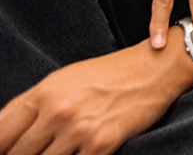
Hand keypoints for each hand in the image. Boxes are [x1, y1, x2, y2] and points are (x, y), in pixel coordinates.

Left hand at [0, 37, 192, 154]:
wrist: (154, 69)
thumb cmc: (109, 75)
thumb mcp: (64, 81)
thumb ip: (33, 107)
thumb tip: (6, 138)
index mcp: (43, 93)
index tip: (4, 152)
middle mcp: (58, 111)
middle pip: (17, 154)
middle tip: (32, 152)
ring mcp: (79, 129)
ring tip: (60, 150)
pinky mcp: (101, 145)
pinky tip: (78, 152)